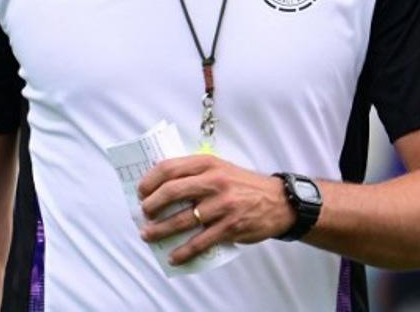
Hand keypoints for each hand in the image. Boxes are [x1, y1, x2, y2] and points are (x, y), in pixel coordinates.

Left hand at [136, 155, 295, 264]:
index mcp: (208, 164)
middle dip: (151, 205)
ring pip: (182, 220)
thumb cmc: (243, 185)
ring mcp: (221, 205)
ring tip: (148, 235)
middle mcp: (214, 182)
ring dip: (160, 230)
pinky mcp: (229, 227)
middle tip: (144, 213)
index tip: (141, 191)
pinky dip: (184, 252)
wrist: (278, 202)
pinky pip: (200, 242)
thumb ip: (195, 173)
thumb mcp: (221, 168)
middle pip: (171, 192)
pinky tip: (174, 256)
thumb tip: (162, 187)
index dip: (150, 180)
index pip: (170, 168)